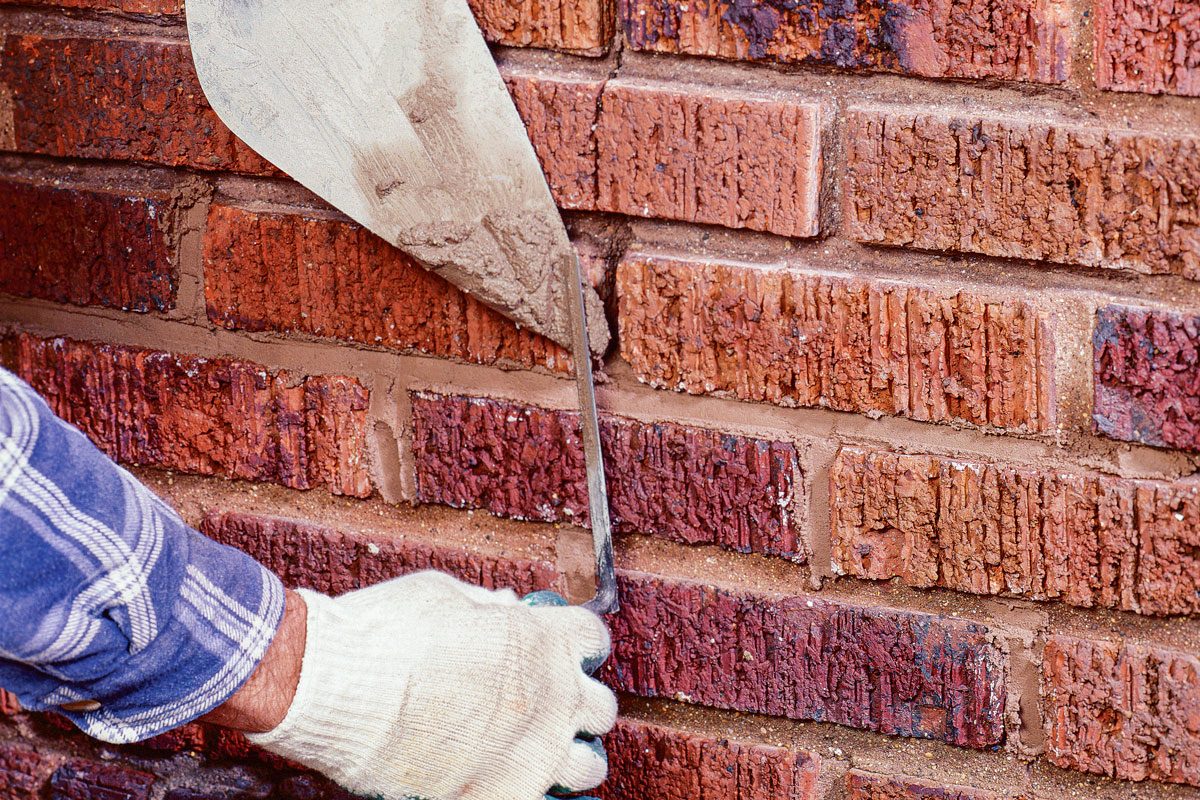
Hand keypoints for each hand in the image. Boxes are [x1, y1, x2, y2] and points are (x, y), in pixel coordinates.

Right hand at [241, 572, 616, 799]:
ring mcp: (530, 755)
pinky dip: (528, 789)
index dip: (576, 643)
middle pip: (600, 707)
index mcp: (541, 640)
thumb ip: (488, 607)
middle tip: (547, 702)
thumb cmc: (383, 634)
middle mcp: (550, 698)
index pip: (593, 640)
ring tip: (539, 749)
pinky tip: (504, 777)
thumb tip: (504, 610)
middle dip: (576, 701)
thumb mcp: (444, 595)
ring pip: (588, 765)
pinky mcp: (499, 797)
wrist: (336, 689)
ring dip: (568, 753)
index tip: (562, 649)